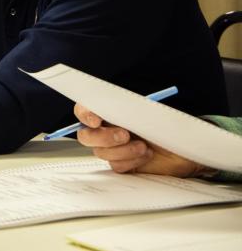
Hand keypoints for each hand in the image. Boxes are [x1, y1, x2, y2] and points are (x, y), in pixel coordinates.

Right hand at [74, 104, 207, 176]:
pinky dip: (131, 161)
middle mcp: (106, 129)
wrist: (187, 148)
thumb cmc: (168, 125)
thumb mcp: (147, 111)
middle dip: (104, 137)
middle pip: (86, 136)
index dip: (85, 114)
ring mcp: (113, 148)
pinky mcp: (122, 164)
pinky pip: (116, 165)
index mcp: (108, 112)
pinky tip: (146, 155)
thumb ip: (126, 107)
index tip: (96, 120)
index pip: (83, 110)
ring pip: (101, 152)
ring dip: (123, 150)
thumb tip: (109, 104)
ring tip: (143, 146)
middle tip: (125, 134)